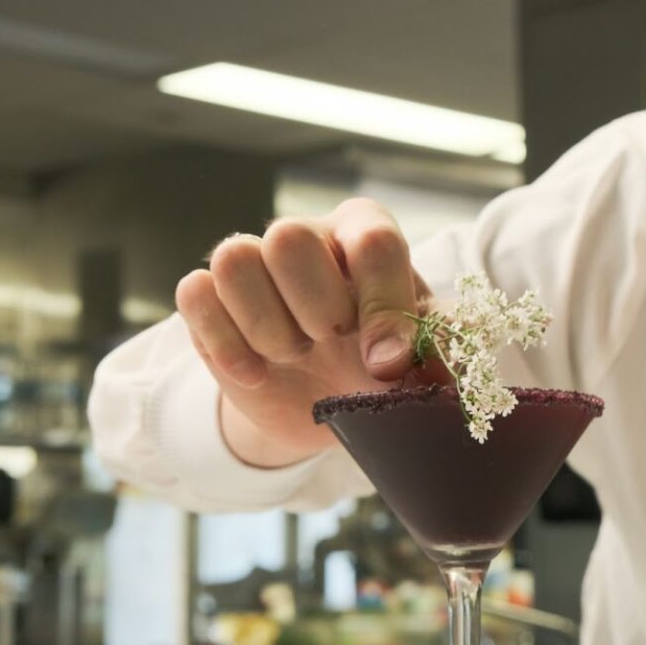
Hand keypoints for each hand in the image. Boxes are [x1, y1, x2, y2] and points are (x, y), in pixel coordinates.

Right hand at [174, 198, 428, 467]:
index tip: (386, 363)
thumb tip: (451, 338)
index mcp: (368, 234)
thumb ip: (443, 341)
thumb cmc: (387, 368)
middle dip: (316, 309)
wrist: (333, 410)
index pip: (373, 242)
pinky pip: (194, 293)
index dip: (380, 306)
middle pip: (289, 236)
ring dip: (268, 327)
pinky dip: (225, 344)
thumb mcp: (425, 356)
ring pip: (234, 258)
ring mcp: (253, 263)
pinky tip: (258, 375)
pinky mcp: (208, 299)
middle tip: (333, 346)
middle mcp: (309, 235)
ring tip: (297, 357)